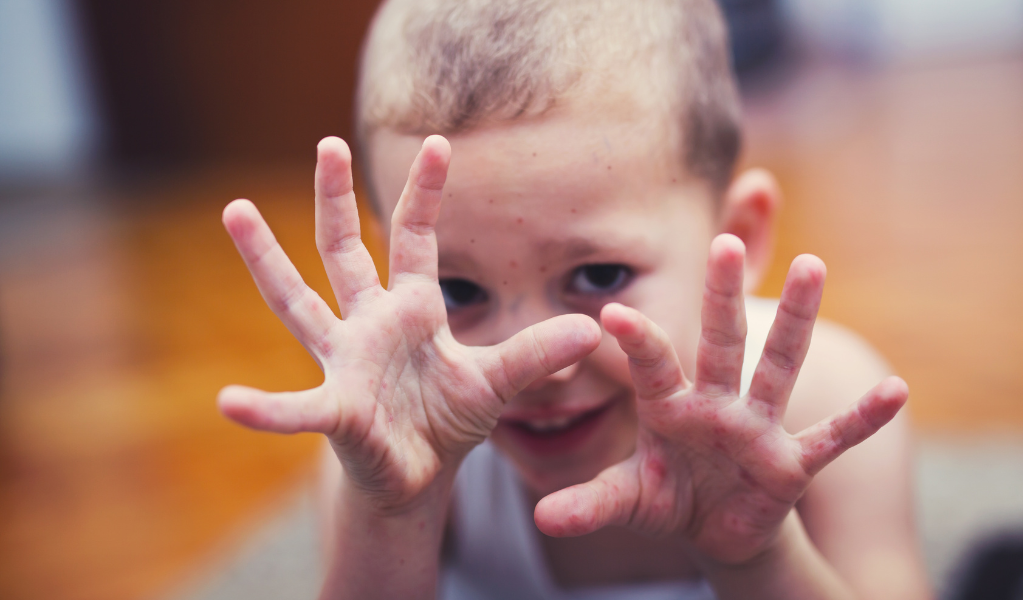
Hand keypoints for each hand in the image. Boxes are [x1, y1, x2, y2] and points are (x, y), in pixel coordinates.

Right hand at [218, 136, 600, 512]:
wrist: (418, 476)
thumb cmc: (449, 420)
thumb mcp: (498, 382)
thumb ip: (536, 353)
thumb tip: (590, 330)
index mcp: (412, 309)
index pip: (416, 239)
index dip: (427, 194)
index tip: (440, 142)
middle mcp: (369, 324)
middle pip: (345, 250)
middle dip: (334, 199)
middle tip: (325, 142)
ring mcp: (345, 362)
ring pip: (297, 301)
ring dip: (267, 259)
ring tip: (235, 209)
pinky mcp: (335, 410)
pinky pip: (296, 408)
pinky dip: (266, 409)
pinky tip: (230, 403)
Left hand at [534, 234, 907, 564]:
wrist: (713, 527)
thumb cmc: (668, 498)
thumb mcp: (629, 501)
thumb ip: (591, 503)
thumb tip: (541, 519)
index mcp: (670, 406)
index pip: (652, 366)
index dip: (636, 342)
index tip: (609, 313)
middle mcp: (717, 404)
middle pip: (722, 342)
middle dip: (722, 296)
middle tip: (722, 242)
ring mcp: (758, 428)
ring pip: (778, 366)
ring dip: (795, 322)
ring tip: (813, 266)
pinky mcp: (792, 463)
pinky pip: (831, 438)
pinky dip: (861, 419)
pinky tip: (896, 389)